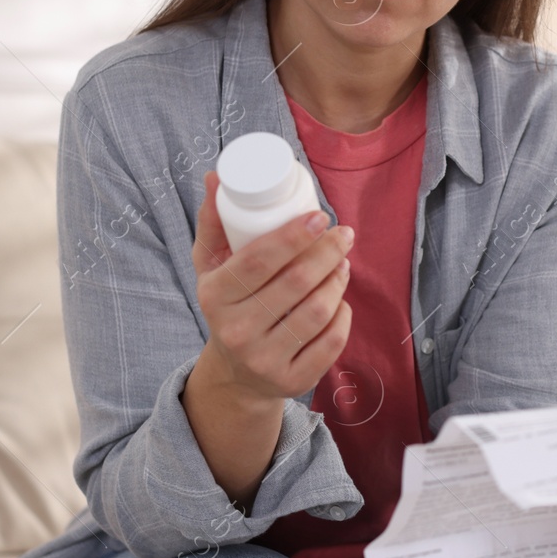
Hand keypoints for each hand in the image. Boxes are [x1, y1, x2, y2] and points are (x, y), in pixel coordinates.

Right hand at [190, 169, 353, 402]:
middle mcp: (237, 332)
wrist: (236, 375)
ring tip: (343, 262)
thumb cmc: (229, 305)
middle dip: (327, 252)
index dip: (293, 236)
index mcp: (214, 298)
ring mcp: (265, 360)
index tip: (320, 216)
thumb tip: (216, 176)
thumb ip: (214, 223)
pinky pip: (332, 341)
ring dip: (338, 280)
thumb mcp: (212, 268)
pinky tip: (340, 299)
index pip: (258, 261)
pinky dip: (343, 315)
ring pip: (318, 311)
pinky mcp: (293, 381)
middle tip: (344, 234)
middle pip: (296, 284)